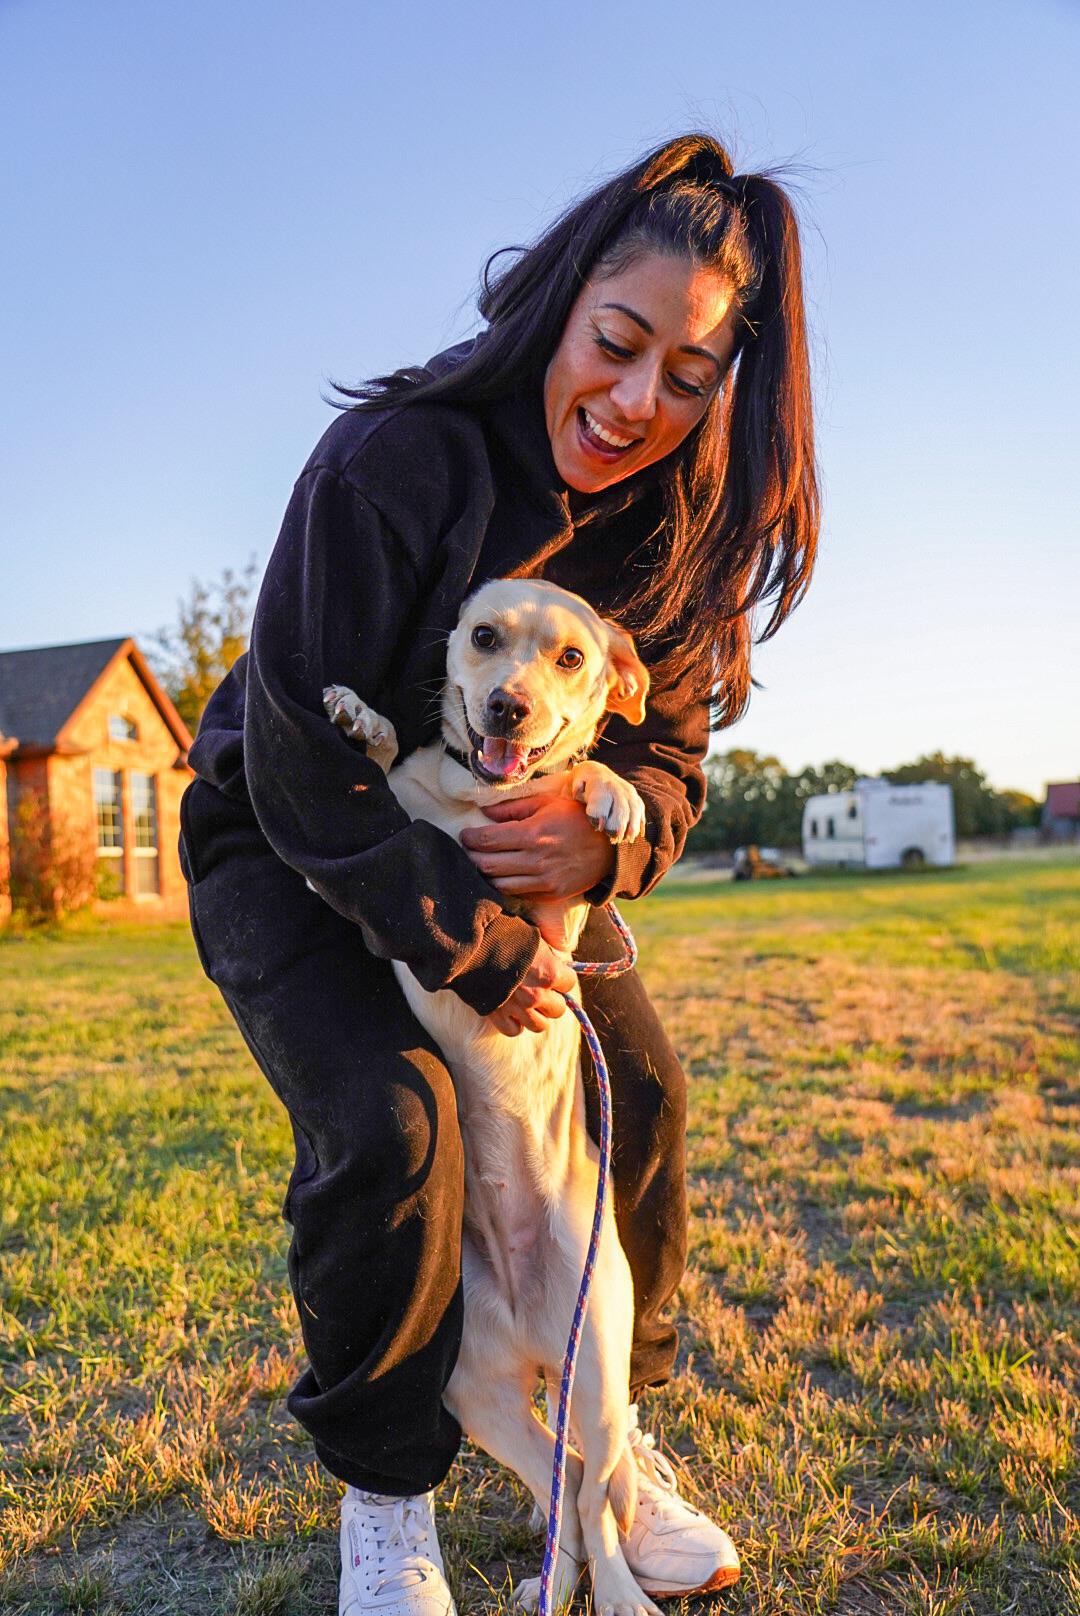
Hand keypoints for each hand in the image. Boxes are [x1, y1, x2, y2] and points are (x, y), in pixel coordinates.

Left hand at [460, 793, 615, 899]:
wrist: (610, 847)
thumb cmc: (576, 819)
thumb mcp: (547, 804)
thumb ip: (513, 808)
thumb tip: (484, 812)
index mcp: (533, 833)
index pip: (487, 840)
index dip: (470, 838)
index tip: (465, 835)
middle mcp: (536, 860)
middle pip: (487, 864)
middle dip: (471, 857)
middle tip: (468, 850)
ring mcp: (543, 880)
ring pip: (498, 884)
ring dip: (485, 875)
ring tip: (482, 864)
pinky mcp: (550, 894)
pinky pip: (517, 893)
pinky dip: (504, 885)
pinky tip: (502, 875)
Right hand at [486, 940, 576, 1036]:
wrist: (470, 943)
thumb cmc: (504, 933)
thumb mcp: (535, 939)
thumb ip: (550, 957)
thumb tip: (559, 965)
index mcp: (550, 973)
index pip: (569, 984)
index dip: (561, 978)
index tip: (552, 973)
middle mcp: (537, 994)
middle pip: (558, 1010)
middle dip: (551, 1000)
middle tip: (539, 989)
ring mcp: (518, 1008)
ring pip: (539, 1025)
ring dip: (535, 1015)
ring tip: (526, 1003)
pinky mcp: (498, 1016)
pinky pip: (514, 1030)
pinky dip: (514, 1023)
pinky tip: (510, 1011)